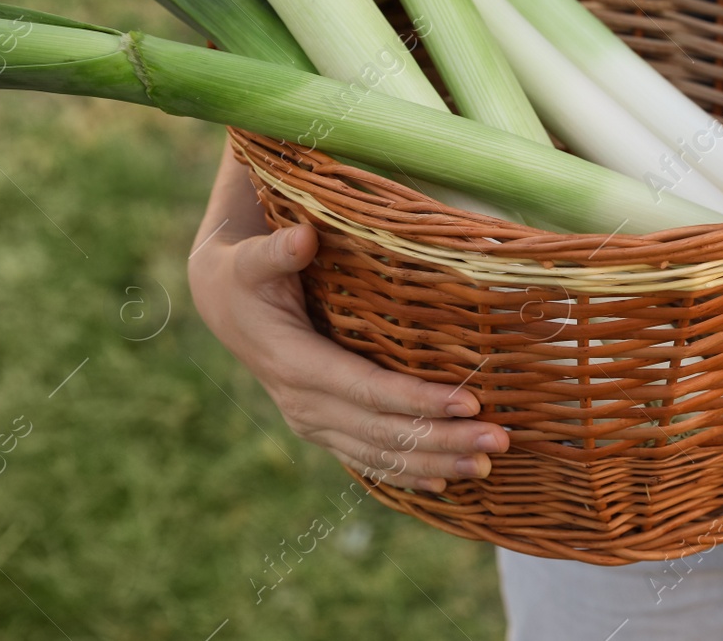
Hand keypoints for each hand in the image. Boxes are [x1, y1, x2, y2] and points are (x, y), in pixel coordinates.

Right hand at [187, 142, 509, 492]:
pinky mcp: (323, 428)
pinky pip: (367, 460)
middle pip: (383, 431)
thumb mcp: (253, 259)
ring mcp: (313, 422)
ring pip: (380, 454)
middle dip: (442, 439)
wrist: (224, 306)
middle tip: (498, 442)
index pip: (368, 389)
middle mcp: (304, 403)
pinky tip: (445, 483)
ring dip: (434, 463)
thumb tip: (303, 238)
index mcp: (295, 362)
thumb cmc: (247, 274)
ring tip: (485, 464)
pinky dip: (406, 475)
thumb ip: (278, 251)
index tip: (469, 403)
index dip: (418, 401)